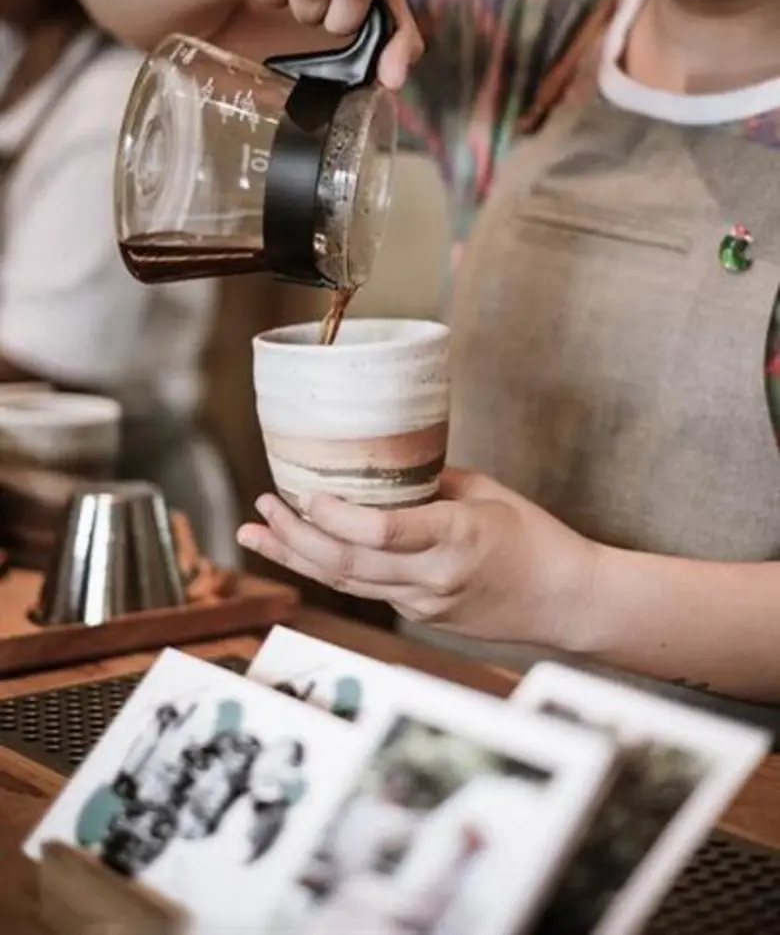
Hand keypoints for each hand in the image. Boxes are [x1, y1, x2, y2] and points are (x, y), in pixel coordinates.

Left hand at [238, 468, 598, 646]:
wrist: (565, 600)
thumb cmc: (534, 537)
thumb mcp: (484, 492)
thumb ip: (428, 484)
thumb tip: (379, 470)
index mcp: (456, 537)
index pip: (382, 532)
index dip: (335, 516)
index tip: (304, 494)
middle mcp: (433, 577)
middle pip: (347, 563)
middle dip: (295, 536)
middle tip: (262, 507)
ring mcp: (424, 603)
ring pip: (345, 582)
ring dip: (295, 557)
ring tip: (256, 533)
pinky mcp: (420, 615)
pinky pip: (365, 590)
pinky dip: (329, 568)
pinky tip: (302, 549)